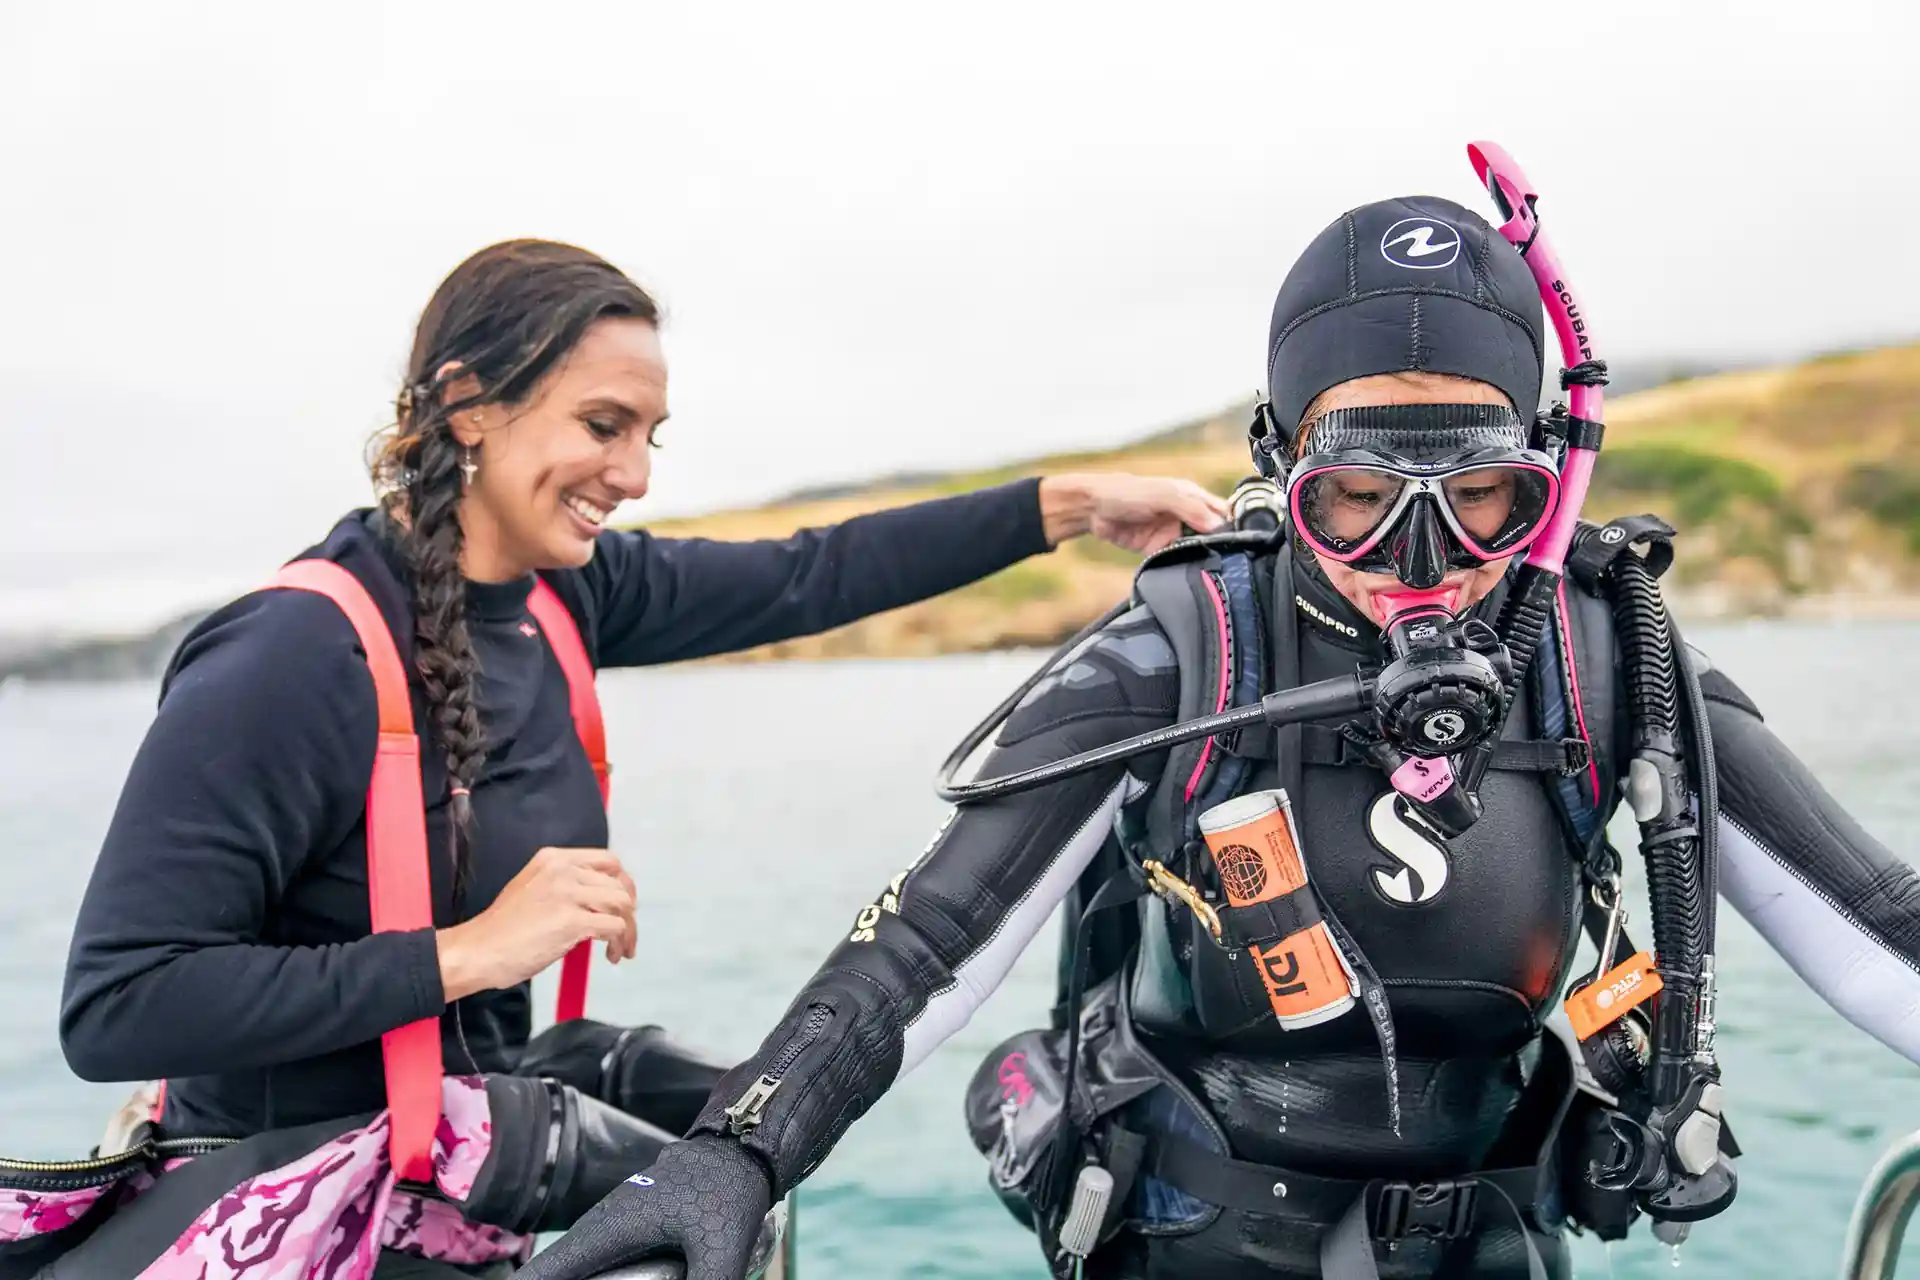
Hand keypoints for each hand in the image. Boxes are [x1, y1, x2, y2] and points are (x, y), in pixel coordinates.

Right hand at [437, 846, 637, 1002]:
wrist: (477, 950)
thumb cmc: (502, 930)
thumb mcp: (534, 889)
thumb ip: (565, 887)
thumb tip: (597, 901)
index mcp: (553, 859)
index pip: (608, 861)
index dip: (623, 884)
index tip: (623, 905)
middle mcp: (563, 870)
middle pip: (619, 884)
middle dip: (629, 911)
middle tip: (624, 933)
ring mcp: (568, 894)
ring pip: (622, 904)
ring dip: (628, 929)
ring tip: (619, 949)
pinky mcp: (571, 921)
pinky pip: (615, 927)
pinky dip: (619, 942)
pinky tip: (610, 955)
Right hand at [513, 1136, 773, 1279]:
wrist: (741, 1145)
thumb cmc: (727, 1193)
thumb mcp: (721, 1250)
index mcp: (606, 1231)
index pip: (543, 1274)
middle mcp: (599, 1225)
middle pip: (554, 1271)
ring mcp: (612, 1220)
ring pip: (575, 1263)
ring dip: (570, 1276)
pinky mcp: (630, 1222)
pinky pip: (595, 1256)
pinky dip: (588, 1271)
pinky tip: (610, 1275)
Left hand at [1038, 472, 1230, 553]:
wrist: (1092, 509)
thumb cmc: (1126, 492)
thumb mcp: (1162, 495)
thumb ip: (1189, 508)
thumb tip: (1216, 525)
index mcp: (1192, 496)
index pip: (1221, 512)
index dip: (1231, 525)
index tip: (1238, 542)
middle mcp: (1186, 515)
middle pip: (1212, 534)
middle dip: (1218, 547)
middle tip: (1226, 561)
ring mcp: (1172, 533)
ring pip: (1196, 549)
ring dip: (1200, 558)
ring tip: (1209, 569)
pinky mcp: (1158, 549)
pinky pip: (1175, 560)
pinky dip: (1181, 566)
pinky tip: (1188, 573)